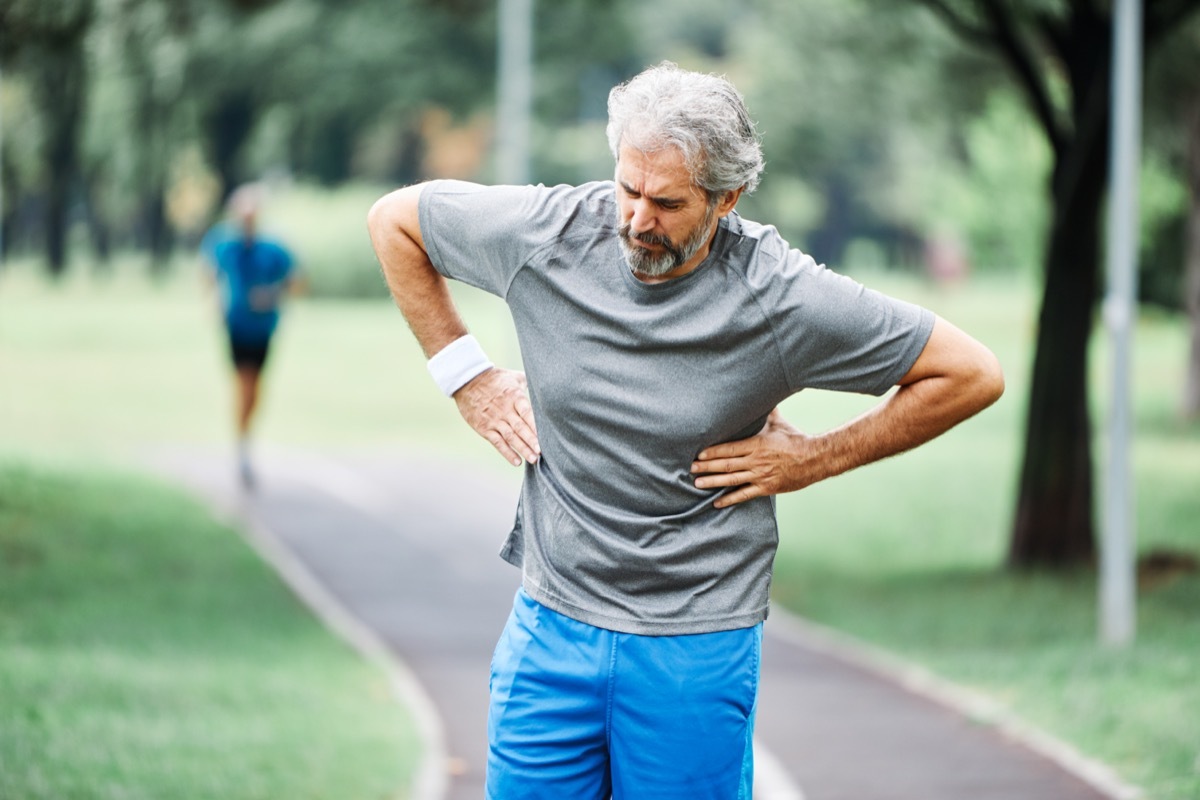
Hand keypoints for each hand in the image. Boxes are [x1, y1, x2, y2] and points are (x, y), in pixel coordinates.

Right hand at [454, 368, 539, 465]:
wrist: (467, 380)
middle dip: (531, 441)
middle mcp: (505, 410)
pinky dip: (507, 453)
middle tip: (541, 452)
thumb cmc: (494, 378)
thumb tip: (543, 382)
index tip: (545, 436)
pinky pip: (497, 442)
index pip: (527, 412)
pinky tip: (517, 461)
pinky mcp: (484, 428)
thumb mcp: (512, 376)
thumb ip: (528, 382)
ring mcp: (494, 420)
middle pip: (520, 428)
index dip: (535, 425)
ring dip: (522, 449)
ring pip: (510, 437)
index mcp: (514, 397)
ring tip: (533, 459)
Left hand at [691, 409, 813, 507]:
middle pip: (726, 464)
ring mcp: (760, 476)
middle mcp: (756, 461)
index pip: (729, 448)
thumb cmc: (795, 439)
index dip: (712, 452)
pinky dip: (730, 499)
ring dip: (713, 482)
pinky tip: (717, 502)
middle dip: (706, 466)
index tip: (698, 454)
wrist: (814, 458)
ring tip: (697, 483)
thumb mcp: (778, 423)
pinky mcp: (766, 488)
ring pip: (732, 480)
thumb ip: (765, 411)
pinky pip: (744, 495)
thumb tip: (760, 393)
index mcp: (756, 444)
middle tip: (690, 468)